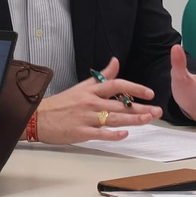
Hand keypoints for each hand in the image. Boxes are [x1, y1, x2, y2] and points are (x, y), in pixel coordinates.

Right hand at [36, 57, 160, 144]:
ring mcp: (86, 117)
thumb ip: (101, 76)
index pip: (117, 85)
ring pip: (114, 118)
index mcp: (92, 90)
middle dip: (141, 107)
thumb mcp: (82, 86)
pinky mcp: (81, 132)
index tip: (149, 93)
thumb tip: (115, 62)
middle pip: (120, 103)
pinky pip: (100, 133)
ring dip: (133, 119)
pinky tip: (125, 134)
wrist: (38, 117)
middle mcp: (91, 102)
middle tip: (157, 110)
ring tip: (148, 119)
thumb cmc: (62, 103)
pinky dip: (113, 134)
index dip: (135, 88)